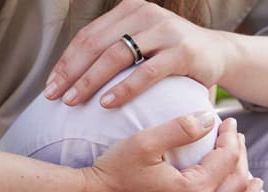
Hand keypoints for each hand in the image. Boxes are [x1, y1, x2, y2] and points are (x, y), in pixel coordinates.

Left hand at [45, 0, 229, 107]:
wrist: (217, 54)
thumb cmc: (168, 56)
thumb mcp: (137, 46)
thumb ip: (110, 52)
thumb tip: (67, 78)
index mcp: (128, 11)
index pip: (87, 37)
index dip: (65, 62)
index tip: (50, 87)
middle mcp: (144, 14)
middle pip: (96, 45)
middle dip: (71, 73)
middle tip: (55, 97)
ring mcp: (165, 30)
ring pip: (116, 56)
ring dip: (90, 81)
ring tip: (73, 101)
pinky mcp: (182, 51)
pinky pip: (146, 72)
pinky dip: (124, 89)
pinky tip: (106, 104)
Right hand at [78, 113, 261, 191]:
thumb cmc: (114, 170)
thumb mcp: (145, 142)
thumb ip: (180, 128)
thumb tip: (210, 119)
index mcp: (192, 190)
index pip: (226, 160)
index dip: (230, 138)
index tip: (227, 122)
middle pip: (234, 185)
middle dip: (240, 159)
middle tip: (236, 141)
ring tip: (255, 183)